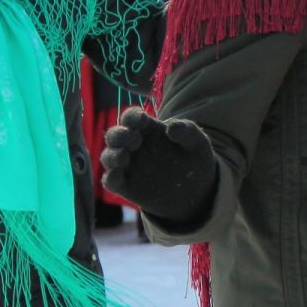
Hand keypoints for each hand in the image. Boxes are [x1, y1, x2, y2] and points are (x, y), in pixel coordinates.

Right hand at [100, 108, 218, 224]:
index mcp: (148, 129)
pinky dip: (110, 178)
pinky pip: (110, 181)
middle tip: (135, 141)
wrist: (196, 190)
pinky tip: (117, 177)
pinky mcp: (124, 185)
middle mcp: (133, 145)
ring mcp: (127, 165)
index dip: (132, 116)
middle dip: (119, 135)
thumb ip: (187, 131)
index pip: (132, 117)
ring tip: (124, 157)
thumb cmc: (194, 159)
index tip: (141, 119)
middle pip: (114, 135)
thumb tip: (170, 127)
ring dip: (112, 155)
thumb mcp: (197, 143)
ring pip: (108, 157)